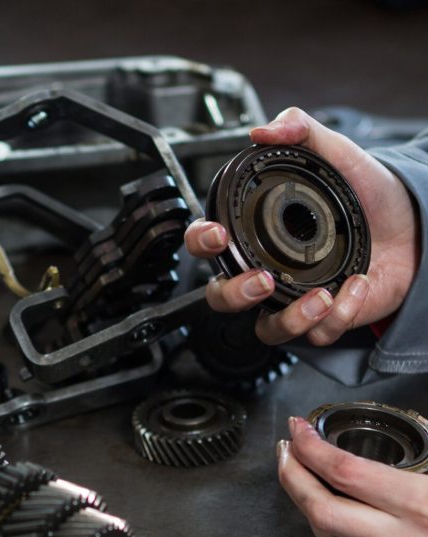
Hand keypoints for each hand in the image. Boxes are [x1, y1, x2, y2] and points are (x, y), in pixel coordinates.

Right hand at [184, 107, 419, 346]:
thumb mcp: (336, 153)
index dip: (201, 242)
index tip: (216, 234)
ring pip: (267, 330)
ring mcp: (293, 300)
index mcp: (256, 235)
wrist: (415, 224)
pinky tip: (357, 285)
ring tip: (321, 298)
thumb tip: (264, 130)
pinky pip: (318, 334)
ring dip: (289, 319)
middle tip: (262, 279)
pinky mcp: (325, 320)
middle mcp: (267, 271)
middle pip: (222, 298)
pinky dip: (339, 315)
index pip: (208, 244)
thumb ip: (301, 130)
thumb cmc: (368, 196)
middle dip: (235, 294)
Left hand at [277, 416, 427, 536]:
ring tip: (299, 477)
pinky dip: (332, 535)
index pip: (345, 472)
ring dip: (305, 508)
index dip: (312, 447)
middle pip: (323, 511)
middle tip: (286, 452)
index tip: (299, 429)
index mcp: (427, 504)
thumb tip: (418, 418)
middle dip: (292, 478)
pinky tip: (329, 514)